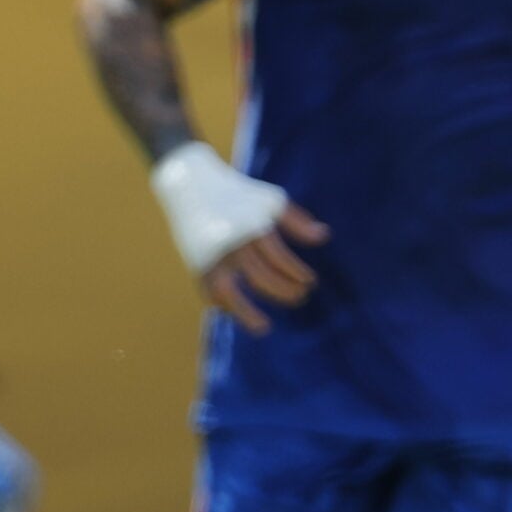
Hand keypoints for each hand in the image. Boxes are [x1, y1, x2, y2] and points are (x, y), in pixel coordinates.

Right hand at [197, 205, 329, 335]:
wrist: (188, 183)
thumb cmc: (236, 192)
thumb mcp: (269, 199)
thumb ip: (296, 220)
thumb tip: (323, 237)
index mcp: (250, 224)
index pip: (278, 257)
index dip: (296, 273)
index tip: (310, 282)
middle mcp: (230, 241)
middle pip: (259, 276)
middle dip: (283, 291)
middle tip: (300, 297)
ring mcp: (210, 254)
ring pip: (227, 290)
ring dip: (246, 312)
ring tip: (264, 328)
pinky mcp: (195, 261)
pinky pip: (208, 289)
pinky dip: (223, 304)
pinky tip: (237, 312)